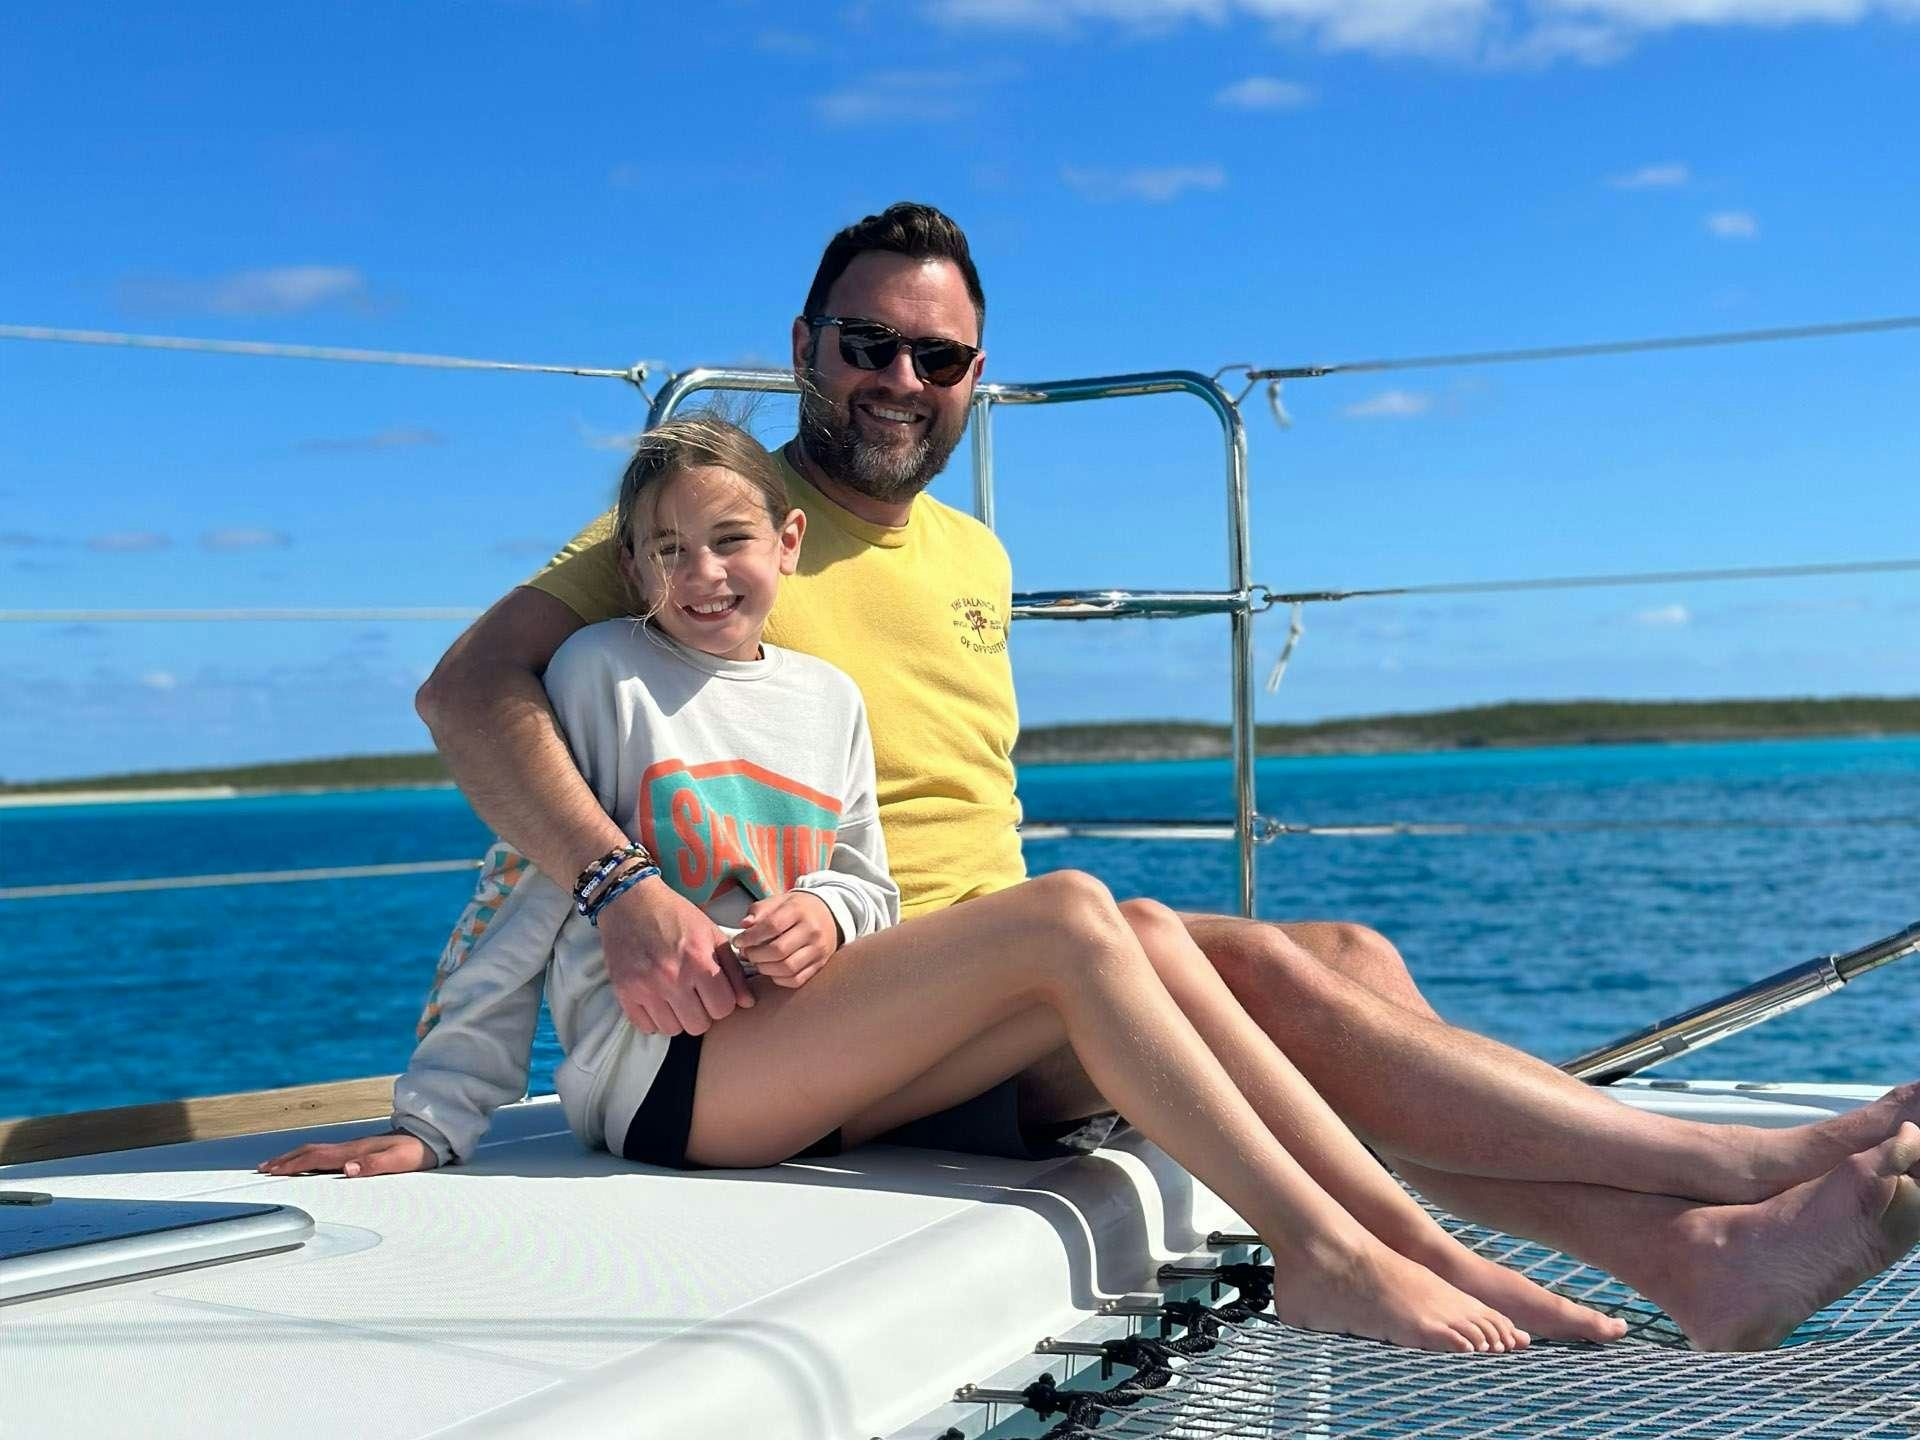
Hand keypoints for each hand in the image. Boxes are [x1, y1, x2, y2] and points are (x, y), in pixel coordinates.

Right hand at [256, 1131, 436, 1178]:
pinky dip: (310, 1156)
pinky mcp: (361, 1148)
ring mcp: (355, 1145)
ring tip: (277, 1164)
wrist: (433, 1135)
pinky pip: (327, 1152)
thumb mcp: (400, 1160)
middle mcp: (352, 1146)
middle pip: (311, 1151)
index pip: (318, 1158)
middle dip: (286, 1160)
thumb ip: (375, 1164)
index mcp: (356, 1150)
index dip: (294, 1165)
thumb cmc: (418, 1150)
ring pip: (317, 1149)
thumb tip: (347, 1169)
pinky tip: (310, 1161)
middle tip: (264, 1168)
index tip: (273, 1171)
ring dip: (294, 1156)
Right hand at [597, 876, 752, 1035]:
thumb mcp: (712, 934)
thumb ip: (734, 970)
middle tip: (694, 995)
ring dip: (677, 1018)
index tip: (714, 991)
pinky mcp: (624, 992)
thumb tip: (748, 1003)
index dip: (722, 1002)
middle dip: (701, 1013)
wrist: (630, 901)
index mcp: (699, 962)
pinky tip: (656, 1000)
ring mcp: (645, 988)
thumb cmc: (676, 916)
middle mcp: (672, 978)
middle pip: (698, 1025)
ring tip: (675, 997)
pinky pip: (645, 1027)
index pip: (723, 1008)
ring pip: (672, 1030)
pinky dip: (653, 1019)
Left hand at [736, 891, 838, 988]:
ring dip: (765, 969)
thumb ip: (759, 910)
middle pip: (778, 950)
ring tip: (758, 962)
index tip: (738, 942)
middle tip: (747, 953)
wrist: (829, 914)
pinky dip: (779, 978)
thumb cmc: (797, 908)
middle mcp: (812, 930)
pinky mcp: (820, 964)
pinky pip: (796, 980)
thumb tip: (744, 925)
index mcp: (799, 910)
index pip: (772, 926)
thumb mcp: (779, 901)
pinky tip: (772, 970)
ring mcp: (818, 950)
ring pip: (787, 968)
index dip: (750, 937)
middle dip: (756, 955)